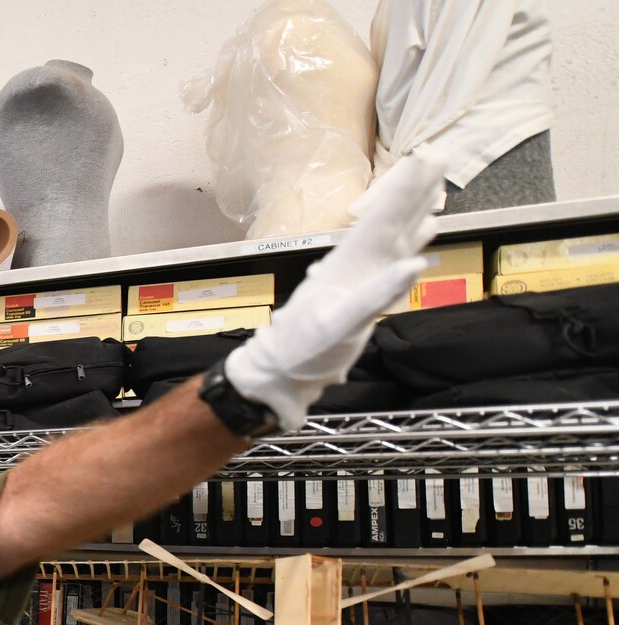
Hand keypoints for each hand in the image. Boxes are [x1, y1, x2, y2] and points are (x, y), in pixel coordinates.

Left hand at [226, 150, 442, 430]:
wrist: (283, 371)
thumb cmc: (306, 350)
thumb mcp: (339, 326)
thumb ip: (375, 295)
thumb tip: (413, 263)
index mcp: (350, 264)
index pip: (383, 217)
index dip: (406, 187)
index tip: (426, 156)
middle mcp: (359, 264)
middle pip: (392, 218)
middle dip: (415, 187)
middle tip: (439, 154)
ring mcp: (363, 276)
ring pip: (396, 234)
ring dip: (416, 209)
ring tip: (438, 185)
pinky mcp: (366, 292)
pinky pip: (395, 259)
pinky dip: (413, 242)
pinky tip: (426, 230)